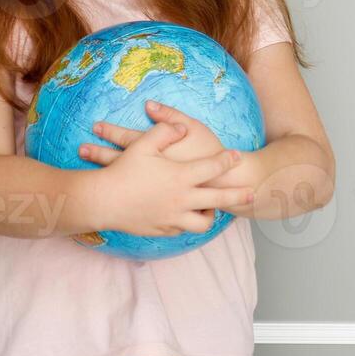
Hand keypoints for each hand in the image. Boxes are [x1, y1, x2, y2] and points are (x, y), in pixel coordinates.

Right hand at [76, 120, 251, 236]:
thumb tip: (181, 126)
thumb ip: (165, 130)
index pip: (212, 168)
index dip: (227, 161)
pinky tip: (187, 216)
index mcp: (180, 176)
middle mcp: (181, 199)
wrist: (102, 201)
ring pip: (202, 223)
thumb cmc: (123, 171)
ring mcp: (173, 217)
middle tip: (252, 193)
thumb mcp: (143, 144)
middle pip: (219, 199)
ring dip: (210, 215)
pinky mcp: (162, 229)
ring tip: (214, 209)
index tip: (238, 156)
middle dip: (238, 195)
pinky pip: (182, 229)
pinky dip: (188, 222)